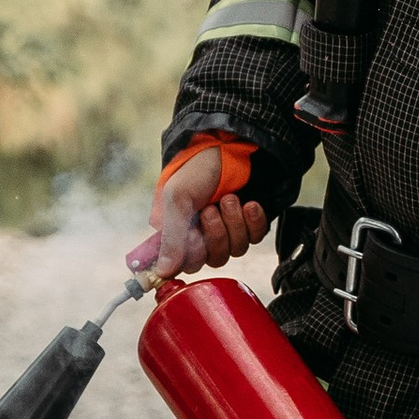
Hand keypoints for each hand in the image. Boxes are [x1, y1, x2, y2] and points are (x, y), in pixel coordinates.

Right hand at [130, 149, 267, 290]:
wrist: (229, 145)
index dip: (192, 254)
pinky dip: (253, 222)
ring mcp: (228, 230)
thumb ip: (172, 237)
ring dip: (233, 223)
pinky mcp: (250, 224)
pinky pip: (255, 237)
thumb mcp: (177, 199)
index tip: (194, 236)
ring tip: (229, 198)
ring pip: (236, 250)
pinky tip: (249, 204)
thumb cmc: (196, 170)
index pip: (185, 264)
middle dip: (215, 234)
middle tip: (211, 209)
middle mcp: (203, 234)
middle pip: (213, 259)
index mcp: (179, 232)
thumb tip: (163, 272)